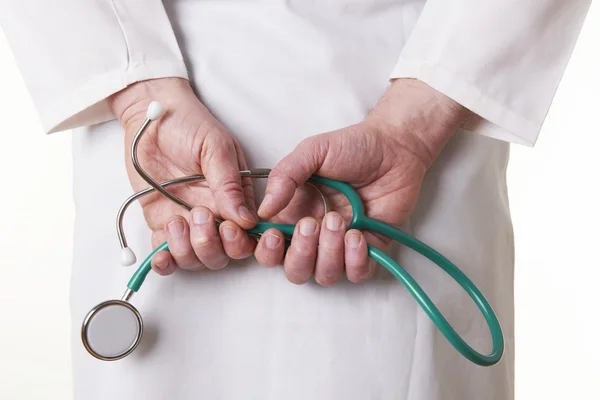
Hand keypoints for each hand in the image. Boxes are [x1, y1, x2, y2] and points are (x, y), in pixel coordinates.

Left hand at [108, 78, 256, 274]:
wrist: (151, 115)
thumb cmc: (189, 124)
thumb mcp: (215, 148)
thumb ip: (228, 184)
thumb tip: (247, 219)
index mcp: (235, 197)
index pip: (247, 233)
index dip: (240, 240)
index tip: (226, 227)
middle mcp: (215, 215)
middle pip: (222, 254)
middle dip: (211, 245)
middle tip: (198, 214)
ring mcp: (188, 221)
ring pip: (196, 258)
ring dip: (187, 250)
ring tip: (176, 221)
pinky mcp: (162, 223)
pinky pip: (165, 253)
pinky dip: (164, 261)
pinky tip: (160, 254)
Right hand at [254, 79, 470, 285]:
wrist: (395, 147)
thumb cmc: (353, 147)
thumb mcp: (312, 152)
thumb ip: (284, 177)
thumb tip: (263, 211)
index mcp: (293, 214)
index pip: (270, 248)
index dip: (266, 250)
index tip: (274, 233)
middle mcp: (315, 235)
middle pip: (294, 270)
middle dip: (300, 253)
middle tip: (312, 223)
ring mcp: (342, 245)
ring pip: (324, 275)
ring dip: (328, 252)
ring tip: (339, 220)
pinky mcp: (370, 249)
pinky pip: (357, 274)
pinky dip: (355, 260)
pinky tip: (358, 235)